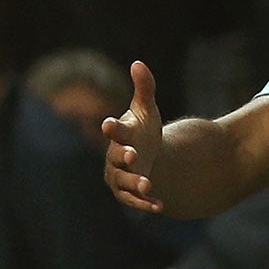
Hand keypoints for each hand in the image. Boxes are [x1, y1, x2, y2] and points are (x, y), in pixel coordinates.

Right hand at [102, 60, 164, 212]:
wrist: (147, 157)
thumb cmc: (143, 131)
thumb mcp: (147, 110)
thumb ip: (144, 88)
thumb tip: (138, 62)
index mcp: (120, 134)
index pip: (114, 129)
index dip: (112, 127)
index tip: (109, 123)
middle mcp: (115, 156)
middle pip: (116, 157)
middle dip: (124, 157)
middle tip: (133, 156)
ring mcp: (120, 175)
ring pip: (124, 181)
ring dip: (135, 183)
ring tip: (149, 183)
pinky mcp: (128, 193)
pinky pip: (134, 199)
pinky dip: (145, 202)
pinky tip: (159, 205)